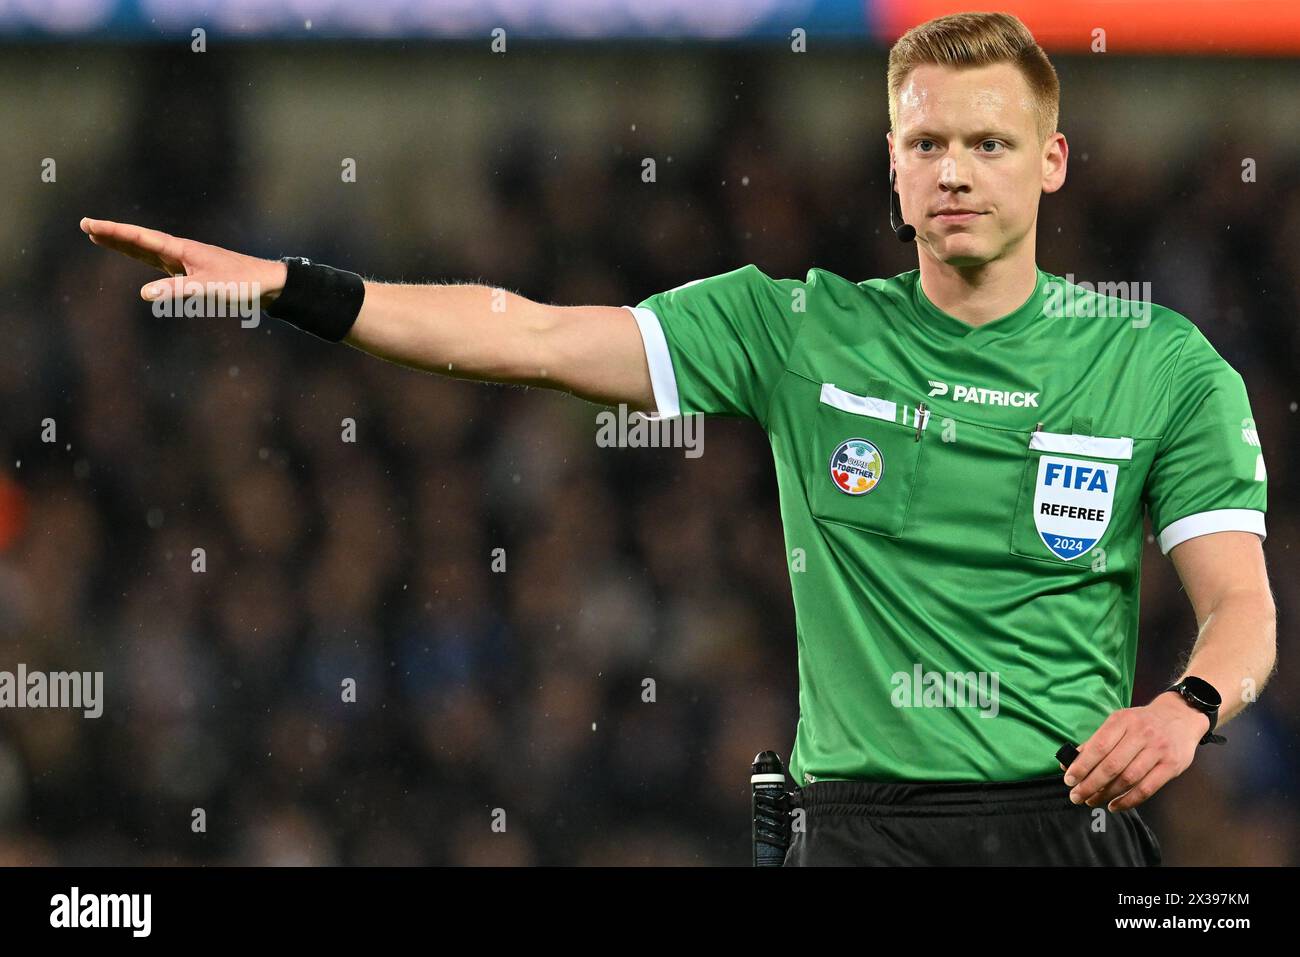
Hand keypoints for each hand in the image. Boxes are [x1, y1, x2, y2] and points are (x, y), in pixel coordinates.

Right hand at [79, 217, 286, 310]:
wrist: (269, 284)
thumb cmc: (242, 284)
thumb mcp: (209, 289)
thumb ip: (177, 290)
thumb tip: (144, 293)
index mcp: (181, 250)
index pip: (140, 238)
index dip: (113, 232)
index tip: (89, 224)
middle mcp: (181, 252)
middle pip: (139, 241)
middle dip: (113, 235)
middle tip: (86, 226)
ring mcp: (187, 261)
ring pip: (148, 250)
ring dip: (125, 244)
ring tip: (102, 238)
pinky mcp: (194, 271)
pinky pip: (160, 262)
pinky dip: (144, 256)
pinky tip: (139, 254)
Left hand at [1058, 692, 1208, 812]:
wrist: (1181, 716)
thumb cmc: (1143, 722)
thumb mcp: (1119, 722)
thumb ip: (1095, 741)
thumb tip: (1069, 762)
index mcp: (1123, 721)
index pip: (1099, 746)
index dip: (1082, 765)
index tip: (1069, 780)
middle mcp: (1141, 734)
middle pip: (1112, 765)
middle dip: (1091, 784)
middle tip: (1077, 796)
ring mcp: (1158, 750)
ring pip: (1128, 778)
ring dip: (1107, 794)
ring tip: (1092, 801)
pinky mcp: (1171, 766)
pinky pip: (1147, 788)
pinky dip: (1128, 800)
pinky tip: (1114, 805)